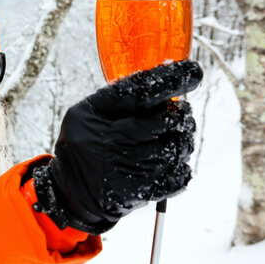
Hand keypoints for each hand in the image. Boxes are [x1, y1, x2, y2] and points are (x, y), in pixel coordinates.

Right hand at [32, 60, 202, 234]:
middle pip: (165, 121)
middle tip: (180, 113)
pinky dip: (180, 166)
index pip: (139, 91)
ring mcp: (128, 170)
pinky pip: (178, 175)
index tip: (192, 71)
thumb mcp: (85, 113)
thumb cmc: (84, 144)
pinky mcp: (140, 192)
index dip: (169, 79)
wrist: (72, 193)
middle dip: (180, 115)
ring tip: (173, 137)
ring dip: (182, 139)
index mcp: (96, 116)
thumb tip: (162, 81)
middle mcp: (111, 143)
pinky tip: (169, 160)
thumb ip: (117, 97)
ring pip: (175, 147)